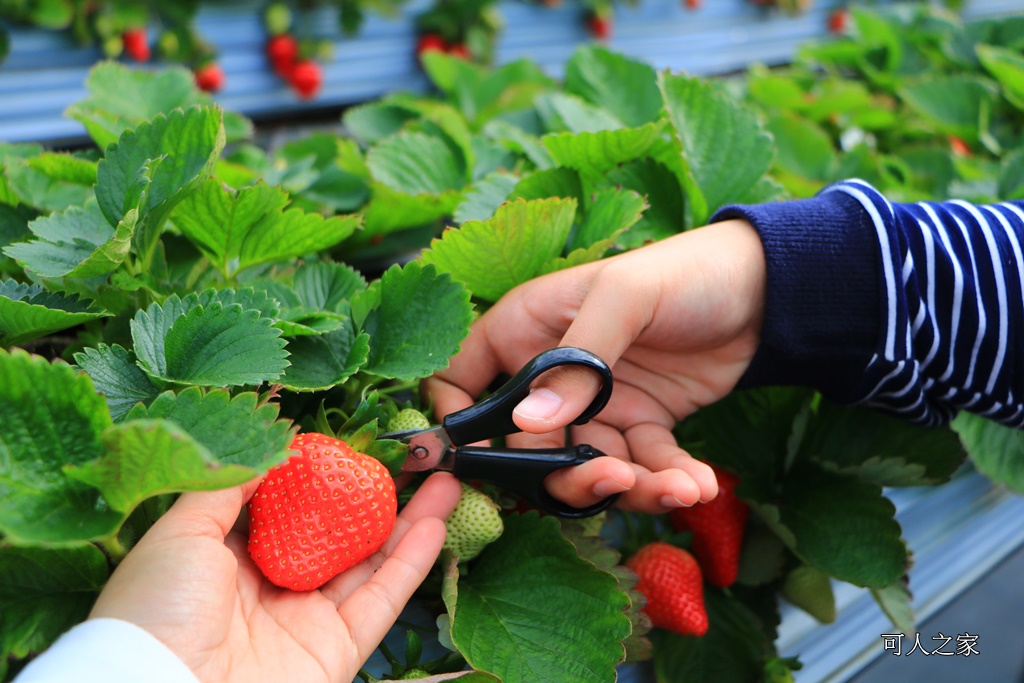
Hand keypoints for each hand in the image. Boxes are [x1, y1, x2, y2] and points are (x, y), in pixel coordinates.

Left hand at [90, 472, 461, 682]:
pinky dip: (412, 564)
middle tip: (412, 459)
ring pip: (370, 563)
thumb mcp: (181, 530)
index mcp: (227, 561)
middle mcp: (271, 590)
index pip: (287, 511)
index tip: (352, 445)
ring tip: (444, 479)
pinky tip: (435, 524)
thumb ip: (228, 483)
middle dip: (375, 496)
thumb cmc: (156, 609)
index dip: (321, 479)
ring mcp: (307, 621)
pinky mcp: (338, 651)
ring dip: (409, 522)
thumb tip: (273, 443)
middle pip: (337, 534)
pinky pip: (382, 600)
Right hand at [426, 219, 765, 513]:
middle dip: (564, 476)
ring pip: (587, 467)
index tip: (470, 462)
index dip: (455, 421)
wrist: (763, 287)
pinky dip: (667, 482)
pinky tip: (698, 485)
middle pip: (527, 447)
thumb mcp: (624, 300)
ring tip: (675, 488)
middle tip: (611, 479)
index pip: (460, 377)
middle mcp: (551, 374)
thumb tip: (529, 425)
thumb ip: (576, 363)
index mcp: (525, 329)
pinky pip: (642, 467)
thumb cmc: (681, 272)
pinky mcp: (641, 425)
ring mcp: (596, 405)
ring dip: (627, 488)